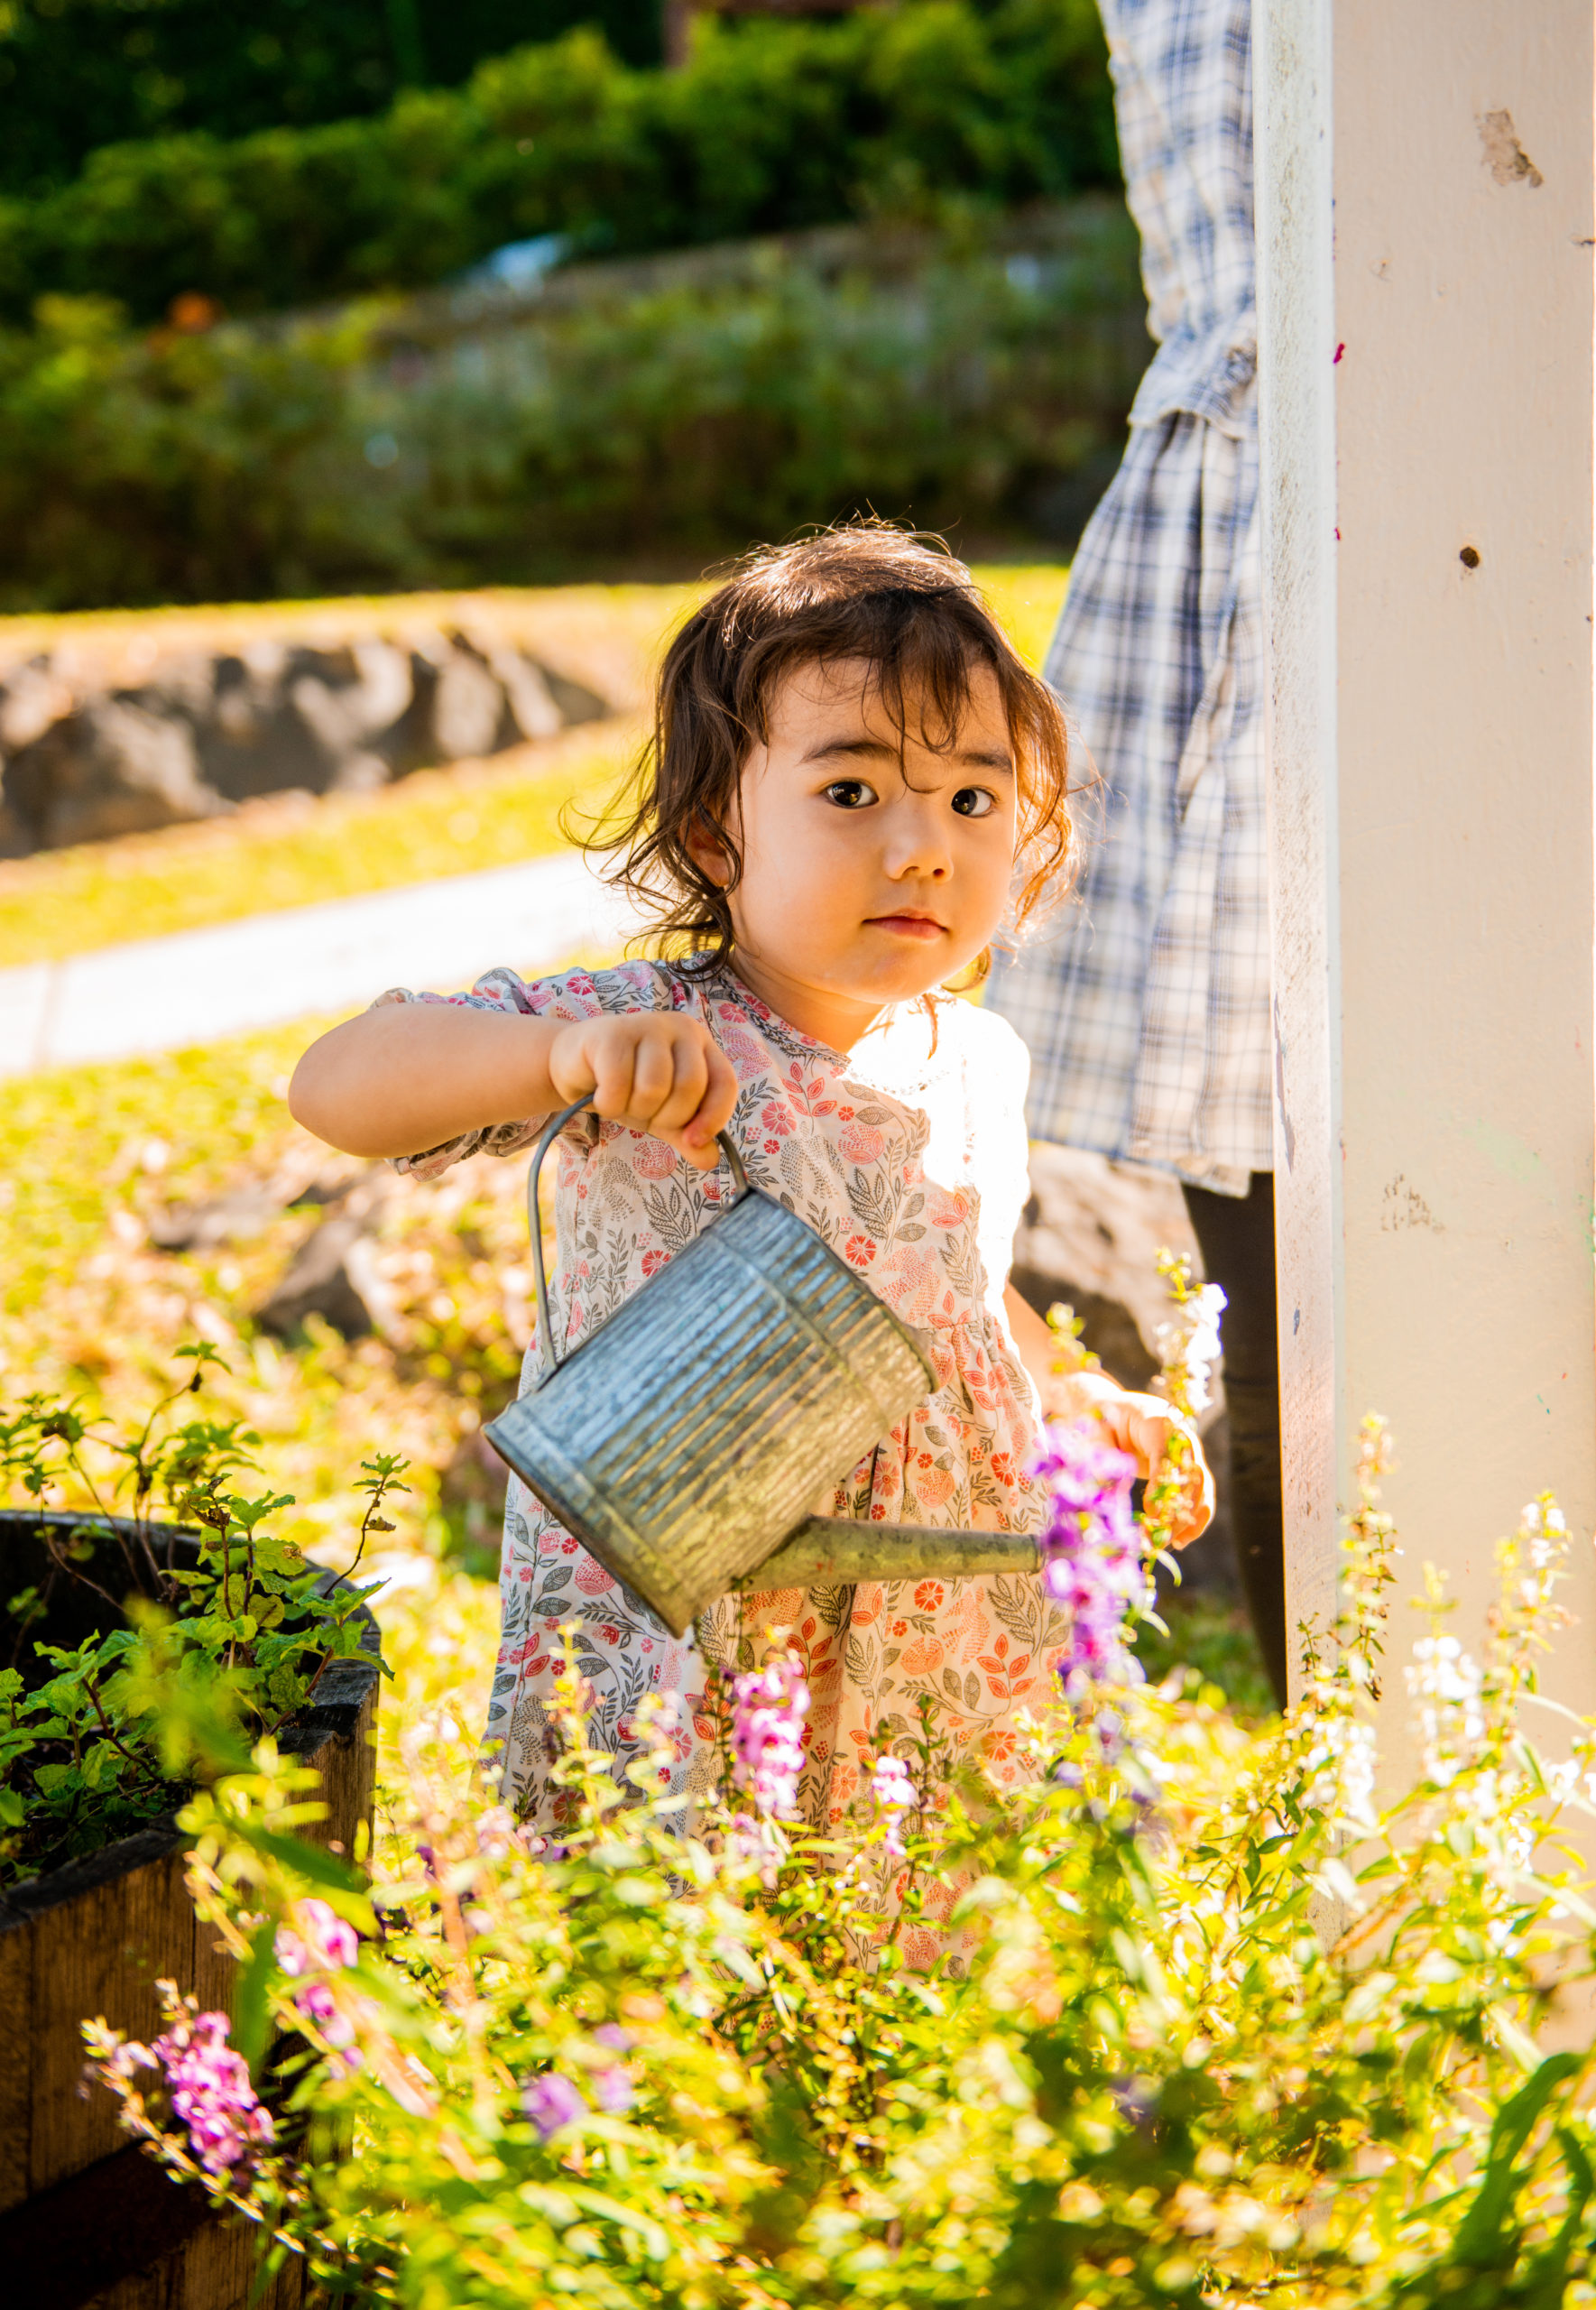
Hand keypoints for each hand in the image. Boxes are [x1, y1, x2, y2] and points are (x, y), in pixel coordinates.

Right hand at [547, 1014, 739, 1172]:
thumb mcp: (662, 1115)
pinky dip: (609, 1104)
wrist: (574, 1066)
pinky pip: (618, 1084)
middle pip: (690, 1087)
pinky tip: (601, 1097)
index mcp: (701, 1045)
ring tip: (622, 1101)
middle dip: (665, 1116)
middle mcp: (680, 1028)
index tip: (691, 1141)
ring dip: (635, 1110)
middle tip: (643, 1113)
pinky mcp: (611, 1034)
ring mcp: (646, 1025)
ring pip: (654, 1087)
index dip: (713, 1118)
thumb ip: (687, 1136)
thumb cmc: (626, 1086)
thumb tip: (710, 1160)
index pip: (724, 1083)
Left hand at [1055, 1370, 1214, 1549]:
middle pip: (1192, 1475)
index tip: (1151, 1512)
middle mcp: (1182, 1437)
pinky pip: (1200, 1495)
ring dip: (1190, 1519)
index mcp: (1158, 1421)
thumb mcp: (1095, 1433)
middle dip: (1179, 1509)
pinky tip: (1180, 1541)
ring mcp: (1190, 1454)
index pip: (1167, 1454)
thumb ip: (1103, 1458)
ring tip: (1171, 1544)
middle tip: (1159, 1536)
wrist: (1115, 1410)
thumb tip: (1110, 1494)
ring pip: (1201, 1489)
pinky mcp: (1189, 1470)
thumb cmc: (1103, 1419)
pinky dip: (1195, 1519)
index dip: (1162, 1484)